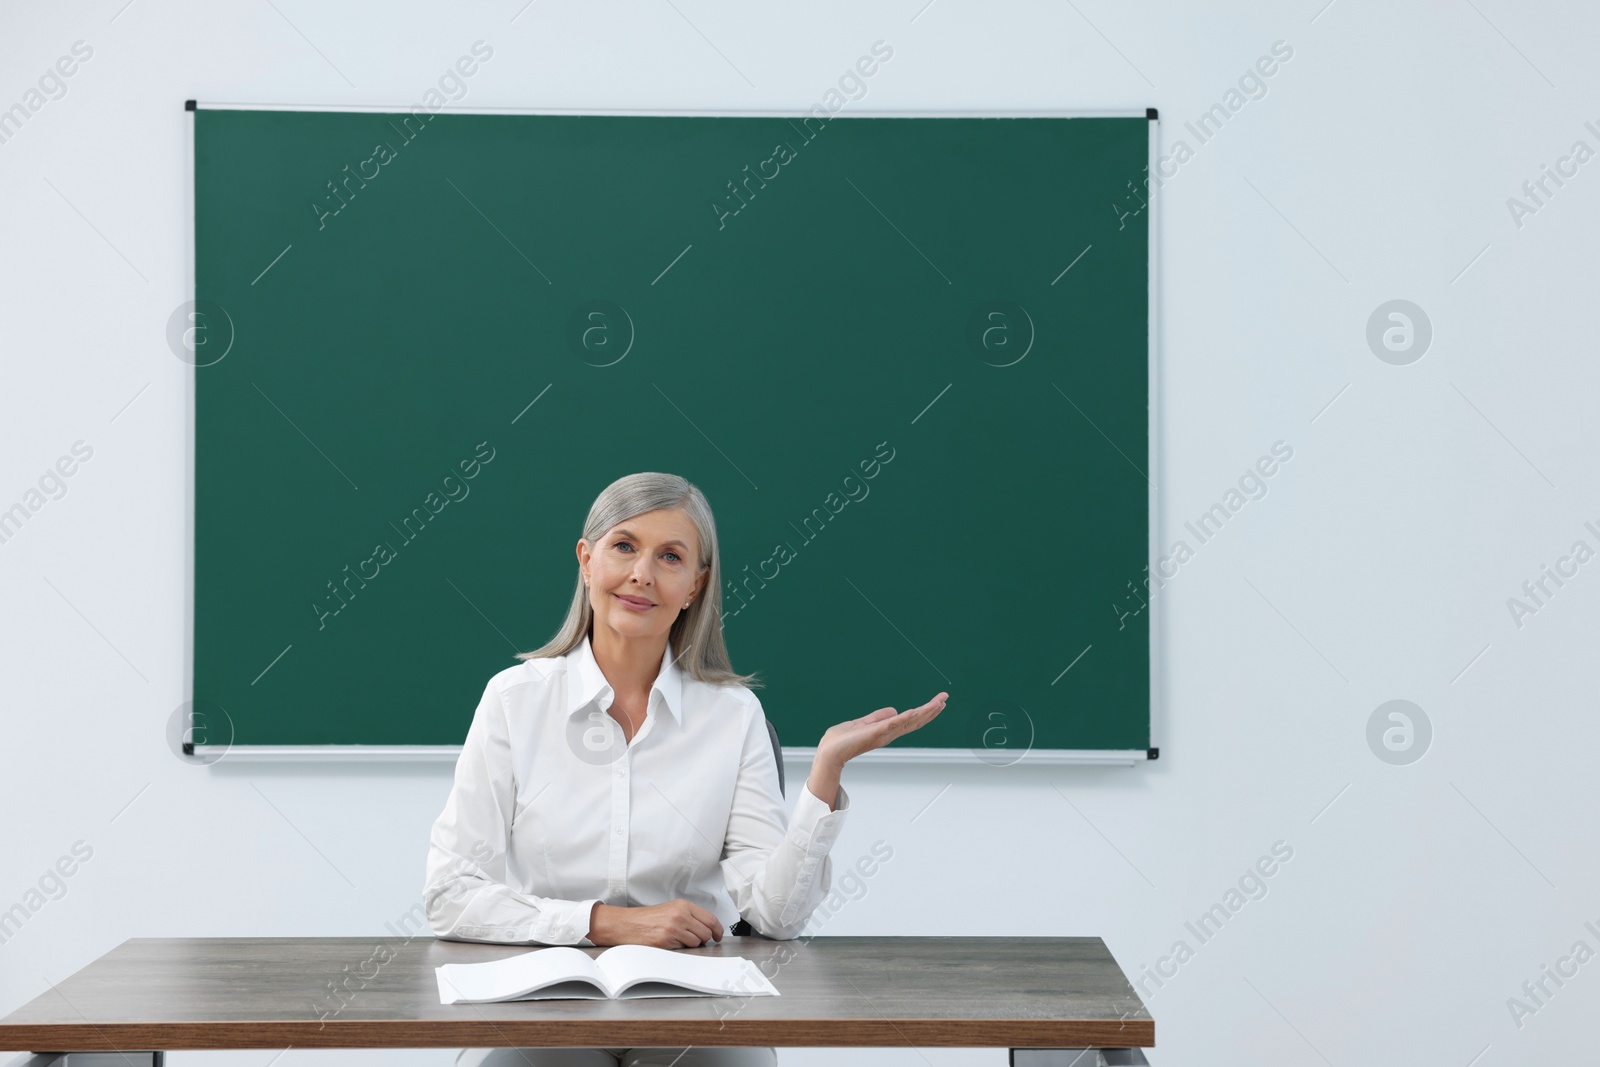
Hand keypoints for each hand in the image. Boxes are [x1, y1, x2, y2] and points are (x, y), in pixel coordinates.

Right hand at [587, 899, 723, 948]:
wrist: (628, 924)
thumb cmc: (648, 918)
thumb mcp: (671, 909)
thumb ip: (689, 915)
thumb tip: (707, 928)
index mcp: (683, 906)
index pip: (710, 919)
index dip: (717, 930)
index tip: (718, 935)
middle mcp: (681, 915)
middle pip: (706, 932)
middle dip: (704, 939)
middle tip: (696, 940)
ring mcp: (674, 928)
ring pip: (696, 942)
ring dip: (691, 944)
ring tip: (677, 939)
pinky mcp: (667, 941)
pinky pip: (683, 949)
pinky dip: (680, 948)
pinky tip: (669, 942)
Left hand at [816, 691, 948, 767]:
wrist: (829, 752)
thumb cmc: (840, 741)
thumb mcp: (861, 723)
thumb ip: (876, 717)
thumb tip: (893, 710)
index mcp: (885, 730)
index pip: (909, 719)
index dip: (924, 711)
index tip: (937, 702)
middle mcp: (888, 733)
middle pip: (915, 720)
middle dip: (931, 710)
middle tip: (945, 699)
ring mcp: (883, 734)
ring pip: (909, 721)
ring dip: (925, 712)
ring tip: (939, 703)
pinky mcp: (875, 733)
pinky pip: (894, 723)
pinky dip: (907, 717)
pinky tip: (918, 711)